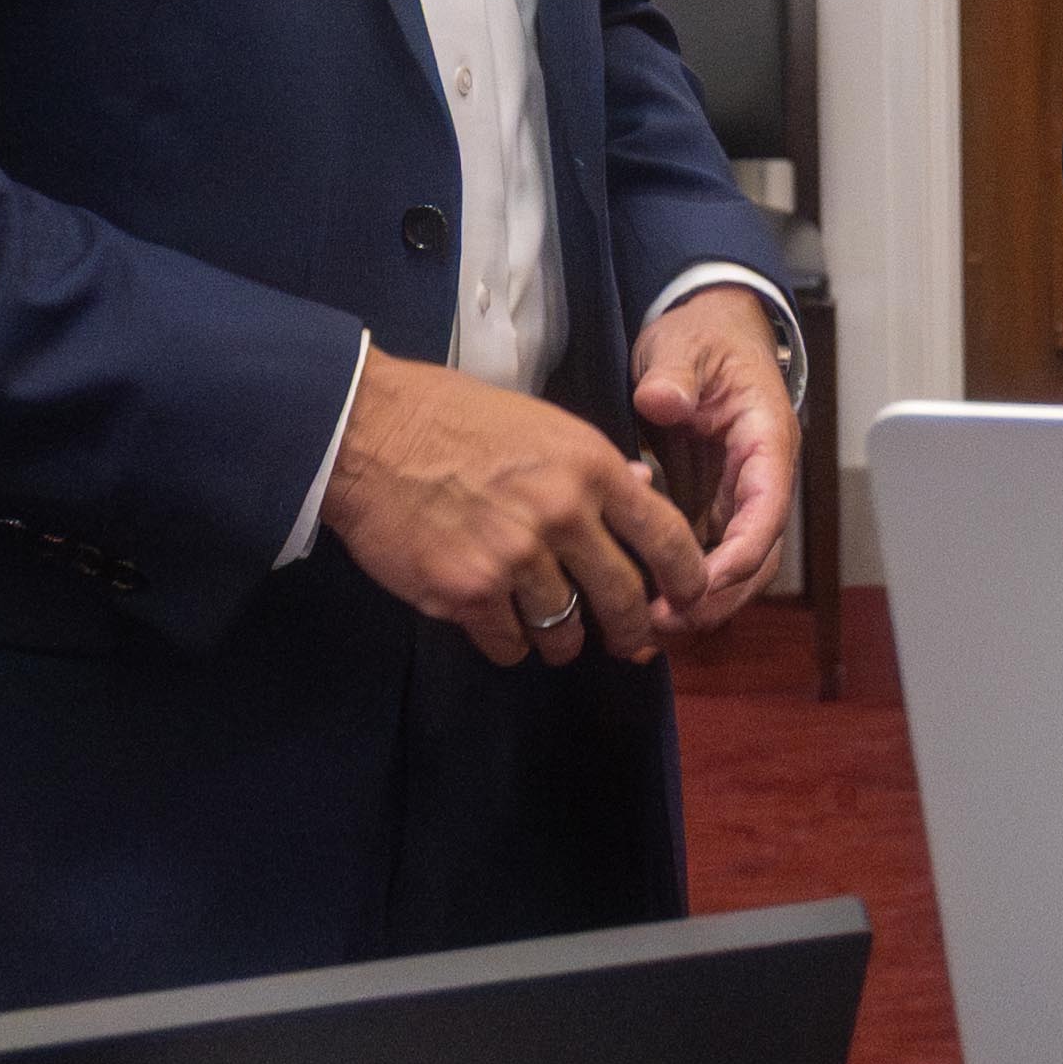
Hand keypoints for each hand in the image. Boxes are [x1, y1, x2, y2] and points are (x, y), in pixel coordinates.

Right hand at [318, 347, 705, 668]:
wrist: (371, 432)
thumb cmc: (454, 418)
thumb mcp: (542, 425)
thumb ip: (594, 467)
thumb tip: (642, 491)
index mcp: (590, 466)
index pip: (664, 535)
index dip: (687, 579)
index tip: (691, 602)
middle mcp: (562, 513)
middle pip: (623, 598)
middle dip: (633, 632)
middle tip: (630, 644)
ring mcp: (515, 557)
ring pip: (565, 632)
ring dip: (564, 642)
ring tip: (554, 635)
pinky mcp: (468, 592)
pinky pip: (509, 643)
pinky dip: (509, 643)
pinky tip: (497, 624)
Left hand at [629, 289, 800, 634]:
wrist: (706, 331)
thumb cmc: (702, 337)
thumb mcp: (685, 345)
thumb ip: (676, 374)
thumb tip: (663, 401)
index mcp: (767, 441)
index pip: (767, 511)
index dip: (737, 557)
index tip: (695, 586)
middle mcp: (761, 479)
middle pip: (757, 557)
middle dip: (716, 597)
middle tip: (662, 622)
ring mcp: (737, 497)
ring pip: (736, 568)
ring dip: (701, 603)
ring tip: (648, 627)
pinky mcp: (712, 506)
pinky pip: (706, 557)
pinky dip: (683, 587)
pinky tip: (642, 605)